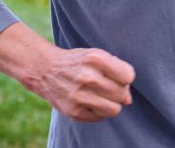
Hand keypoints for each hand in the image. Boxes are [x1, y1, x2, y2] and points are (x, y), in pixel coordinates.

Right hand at [0, 23, 135, 122]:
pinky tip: (91, 102)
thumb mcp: (98, 56)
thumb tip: (129, 101)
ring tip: (102, 96)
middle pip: (121, 94)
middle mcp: (86, 77)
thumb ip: (117, 73)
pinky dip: (99, 112)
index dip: (126, 77)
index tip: (117, 76)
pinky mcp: (72, 112)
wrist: (45, 70)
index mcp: (95, 58)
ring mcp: (78, 96)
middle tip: (108, 86)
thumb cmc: (78, 62)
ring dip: (112, 104)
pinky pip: (100, 118)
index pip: (128, 76)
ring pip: (113, 109)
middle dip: (119, 91)